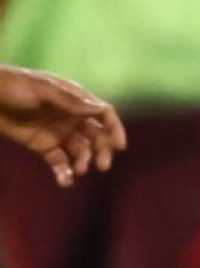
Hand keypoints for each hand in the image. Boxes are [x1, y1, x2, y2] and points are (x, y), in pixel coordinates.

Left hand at [0, 66, 126, 185]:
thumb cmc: (11, 86)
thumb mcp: (41, 89)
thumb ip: (70, 100)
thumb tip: (100, 110)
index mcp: (74, 100)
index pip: (103, 114)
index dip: (115, 129)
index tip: (119, 146)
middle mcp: (71, 117)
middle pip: (97, 137)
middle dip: (102, 152)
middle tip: (102, 166)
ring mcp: (59, 133)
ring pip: (81, 152)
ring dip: (84, 163)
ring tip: (79, 171)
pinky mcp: (44, 147)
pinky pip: (61, 163)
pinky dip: (65, 173)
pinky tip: (65, 181)